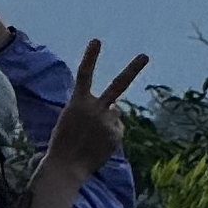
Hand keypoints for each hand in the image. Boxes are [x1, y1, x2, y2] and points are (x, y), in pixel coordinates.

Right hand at [42, 38, 146, 178]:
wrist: (65, 167)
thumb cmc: (62, 144)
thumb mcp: (70, 120)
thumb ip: (92, 110)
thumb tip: (117, 108)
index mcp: (77, 103)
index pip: (84, 74)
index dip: (91, 57)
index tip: (97, 40)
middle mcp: (95, 109)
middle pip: (118, 85)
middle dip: (132, 69)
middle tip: (145, 56)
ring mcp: (108, 121)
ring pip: (115, 113)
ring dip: (107, 121)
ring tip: (92, 137)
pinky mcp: (116, 134)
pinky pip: (117, 130)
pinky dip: (109, 136)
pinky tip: (98, 146)